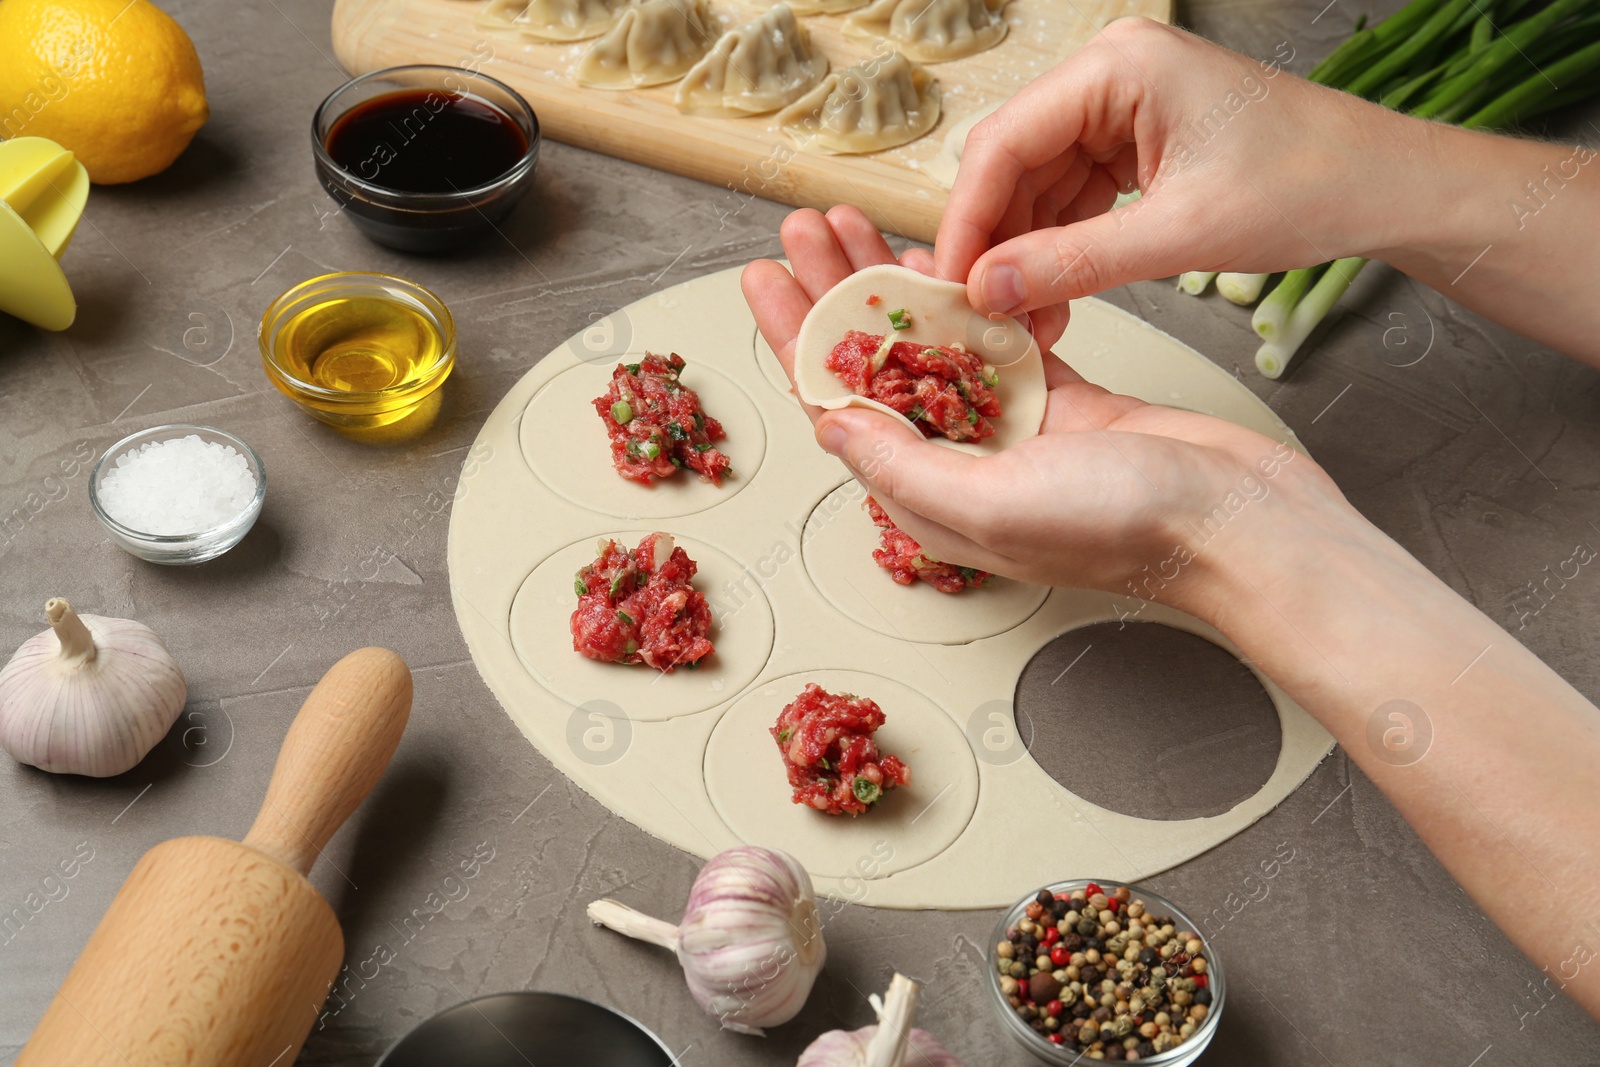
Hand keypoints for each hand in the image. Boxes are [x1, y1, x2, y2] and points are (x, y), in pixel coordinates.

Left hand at [742, 206, 1356, 606]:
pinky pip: (996, 342)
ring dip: (891, 287)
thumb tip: (830, 426)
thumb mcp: (994, 503)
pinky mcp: (1064, 402)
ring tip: (853, 228)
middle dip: (832, 297)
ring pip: (931, 348)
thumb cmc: (1127, 527)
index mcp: (931, 500)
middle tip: (802, 230)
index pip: (839, 411)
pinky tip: (937, 259)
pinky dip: (966, 299)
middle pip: (875, 371)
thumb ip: (906, 467)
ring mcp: (1013, 433)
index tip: (765, 279)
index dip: (795, 341)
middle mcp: (962, 467)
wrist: (1241, 523)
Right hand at [937, 18, 1415, 332]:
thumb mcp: (1182, 234)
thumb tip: (990, 292)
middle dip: (995, 244)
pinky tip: (1052, 298)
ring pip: (1037, 188)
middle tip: (980, 314)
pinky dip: (1059, 251)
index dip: (969, 221)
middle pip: (1012, 164)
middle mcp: (1110, 76)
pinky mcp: (1134, 144)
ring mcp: (1120, 109)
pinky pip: (1072, 199)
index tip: (951, 286)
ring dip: (1025, 256)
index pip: (1004, 142)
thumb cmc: (1309, 184)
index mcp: (1118, 66)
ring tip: (1022, 322)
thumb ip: (1075, 263)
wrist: (1382, 188)